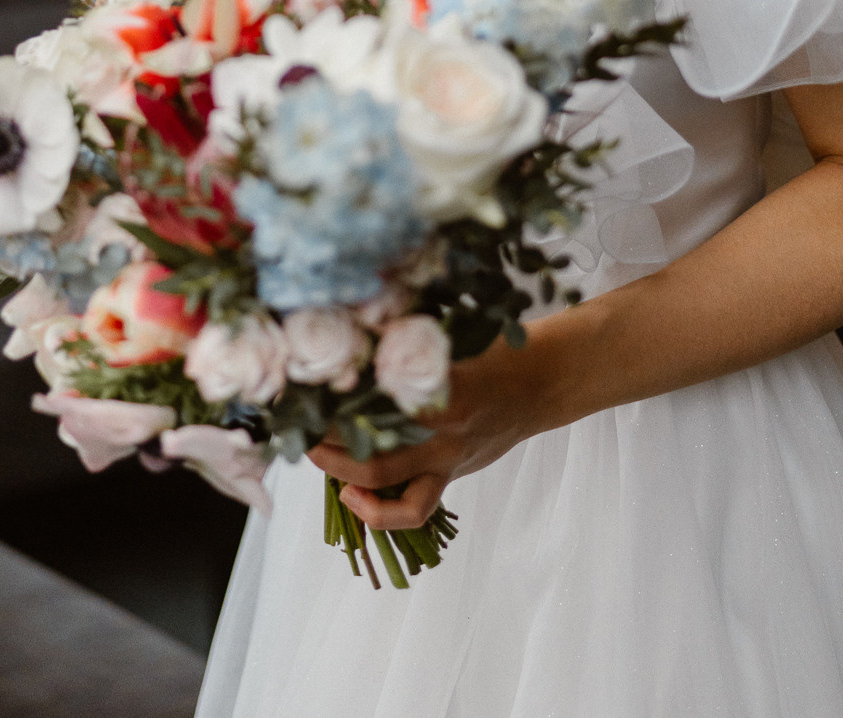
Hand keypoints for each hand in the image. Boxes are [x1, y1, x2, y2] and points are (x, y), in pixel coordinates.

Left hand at [308, 336, 545, 530]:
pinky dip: (378, 511)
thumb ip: (408, 344)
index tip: (311, 381)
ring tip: (318, 454)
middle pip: (375, 441)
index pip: (382, 394)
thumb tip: (355, 331)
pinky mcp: (449, 476)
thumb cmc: (491, 351)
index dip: (342, 392)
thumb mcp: (453, 337)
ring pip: (386, 481)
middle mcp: (444, 430)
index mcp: (446, 387)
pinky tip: (351, 495)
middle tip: (304, 418)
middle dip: (330, 435)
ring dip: (343, 471)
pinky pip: (412, 509)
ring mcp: (446, 459)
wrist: (539, 384)